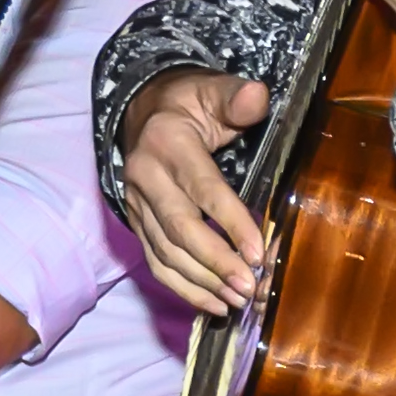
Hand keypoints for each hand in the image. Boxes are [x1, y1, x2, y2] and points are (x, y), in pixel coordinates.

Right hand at [114, 68, 277, 318]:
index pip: (203, 189)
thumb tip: (256, 96)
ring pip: (166, 253)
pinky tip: (214, 305)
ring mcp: (137, 205)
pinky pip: (156, 264)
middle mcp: (146, 177)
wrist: (146, 113)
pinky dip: (184, 289)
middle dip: (216, 262)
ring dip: (203, 283)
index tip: (258, 253)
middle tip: (249, 288)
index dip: (230, 222)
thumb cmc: (190, 105)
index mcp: (168, 143)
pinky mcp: (137, 225)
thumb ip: (236, 98)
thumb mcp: (212, 91)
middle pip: (179, 229)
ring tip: (238, 301)